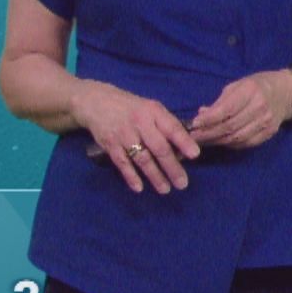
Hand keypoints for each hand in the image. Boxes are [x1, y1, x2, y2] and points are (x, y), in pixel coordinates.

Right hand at [69, 80, 198, 193]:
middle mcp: (140, 122)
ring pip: (142, 158)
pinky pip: (122, 163)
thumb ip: (165, 125)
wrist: (96, 102)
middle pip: (158, 147)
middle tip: (182, 183)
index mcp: (154, 111)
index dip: (184, 141)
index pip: (172, 127)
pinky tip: (139, 188)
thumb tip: (184, 148)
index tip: (195, 155)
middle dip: (172, 167)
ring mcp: (123, 134)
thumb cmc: (131, 108)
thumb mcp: (150, 108)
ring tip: (165, 189)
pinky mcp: (109, 144)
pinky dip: (130, 176)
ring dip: (155, 176)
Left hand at [190, 70, 291, 150]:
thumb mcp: (238, 85)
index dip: (208, 119)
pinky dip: (230, 145)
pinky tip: (221, 142)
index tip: (194, 124)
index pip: (226, 109)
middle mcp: (260, 107)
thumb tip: (201, 116)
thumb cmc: (257, 85)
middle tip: (193, 137)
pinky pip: (246, 143)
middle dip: (209, 133)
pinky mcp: (269, 133)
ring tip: (204, 142)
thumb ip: (220, 101)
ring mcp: (266, 122)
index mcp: (250, 91)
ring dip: (217, 141)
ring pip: (236, 138)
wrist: (286, 92)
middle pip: (230, 126)